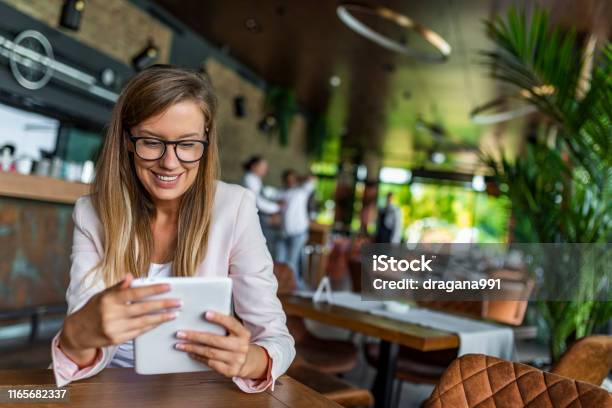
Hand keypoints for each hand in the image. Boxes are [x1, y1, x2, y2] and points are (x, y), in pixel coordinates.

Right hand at [59, 274, 180, 365]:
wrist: (77, 332)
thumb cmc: (93, 309)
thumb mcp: (102, 294)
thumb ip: (118, 287)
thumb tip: (131, 276)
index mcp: (109, 299)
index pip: (135, 293)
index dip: (153, 289)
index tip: (168, 286)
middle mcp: (112, 314)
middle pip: (143, 308)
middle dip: (163, 304)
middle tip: (178, 302)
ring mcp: (114, 328)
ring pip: (144, 322)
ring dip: (161, 318)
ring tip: (174, 313)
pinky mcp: (117, 340)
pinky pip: (139, 332)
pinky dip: (151, 326)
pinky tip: (161, 322)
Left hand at [174, 311, 268, 379]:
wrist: (247, 362)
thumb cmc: (236, 343)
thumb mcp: (237, 333)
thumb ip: (226, 326)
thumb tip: (203, 317)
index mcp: (243, 333)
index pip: (231, 323)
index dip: (219, 318)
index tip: (205, 314)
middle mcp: (241, 346)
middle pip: (215, 340)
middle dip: (195, 336)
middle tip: (180, 334)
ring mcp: (236, 360)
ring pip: (210, 353)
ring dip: (193, 348)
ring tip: (180, 344)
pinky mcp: (229, 370)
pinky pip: (210, 363)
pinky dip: (198, 357)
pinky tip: (190, 353)